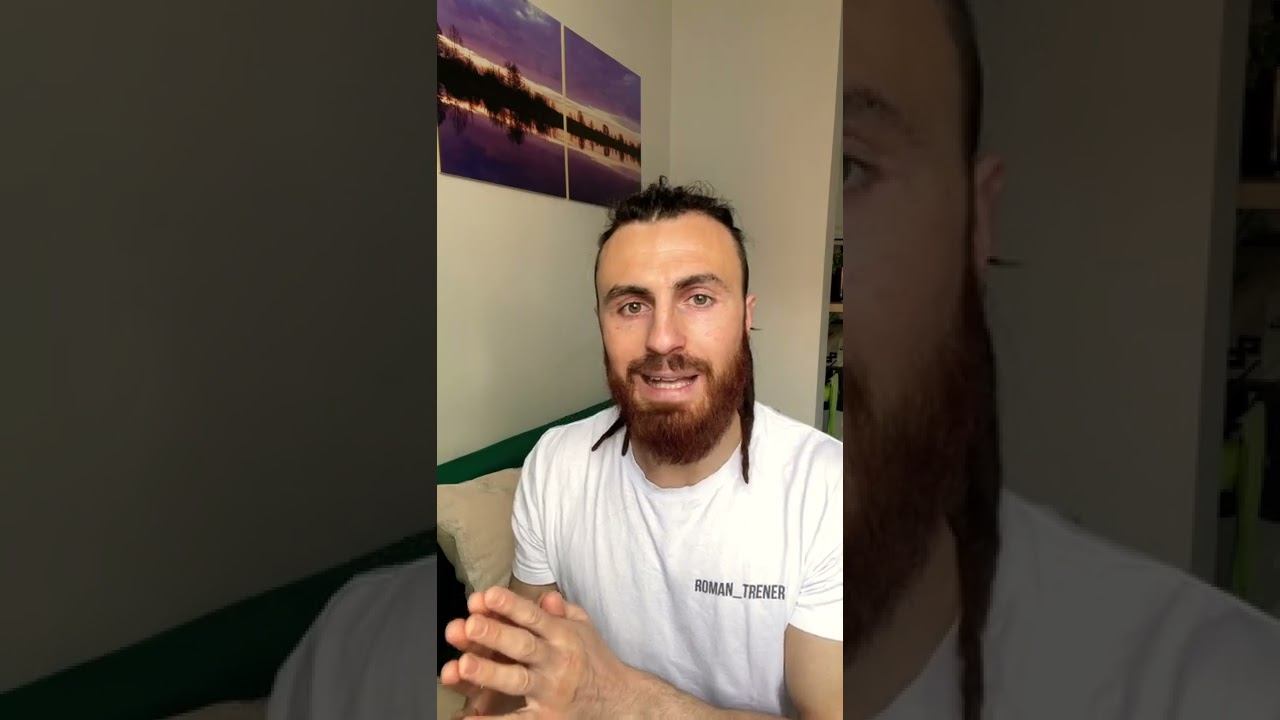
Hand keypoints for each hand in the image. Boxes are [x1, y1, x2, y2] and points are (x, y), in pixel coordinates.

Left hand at [452, 586, 634, 718]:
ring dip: (489, 672)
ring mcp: (549, 692)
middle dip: (496, 634)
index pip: (534, 617)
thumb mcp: (584, 628)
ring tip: (462, 665)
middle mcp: (556, 662)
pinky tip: (468, 718)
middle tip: (470, 624)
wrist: (620, 700)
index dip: (511, 605)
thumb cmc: (593, 659)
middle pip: (523, 646)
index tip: (487, 594)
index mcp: (562, 635)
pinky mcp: (545, 719)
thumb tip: (546, 597)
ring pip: (517, 680)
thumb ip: (563, 610)